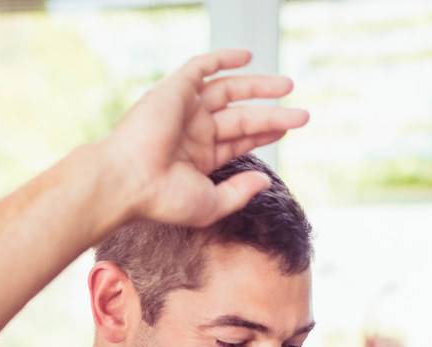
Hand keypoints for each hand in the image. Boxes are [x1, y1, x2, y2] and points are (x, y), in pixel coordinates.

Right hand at [101, 50, 309, 228]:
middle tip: (302, 113)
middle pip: (240, 116)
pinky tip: (247, 56)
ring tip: (287, 87)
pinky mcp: (175, 90)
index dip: (264, 134)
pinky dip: (222, 59)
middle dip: (271, 114)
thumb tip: (265, 181)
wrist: (129, 180)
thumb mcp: (211, 203)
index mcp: (200, 156)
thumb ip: (240, 192)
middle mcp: (193, 130)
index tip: (288, 129)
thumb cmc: (164, 199)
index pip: (239, 140)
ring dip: (257, 87)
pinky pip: (201, 68)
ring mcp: (184, 109)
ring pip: (228, 91)